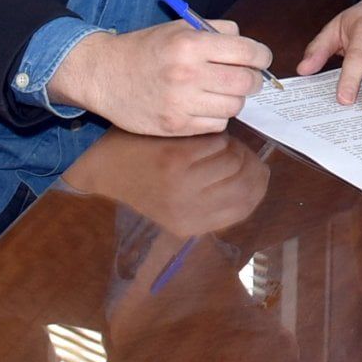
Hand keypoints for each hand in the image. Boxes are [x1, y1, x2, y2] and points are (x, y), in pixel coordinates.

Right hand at [47, 19, 272, 136]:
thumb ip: (216, 31)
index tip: (261, 59)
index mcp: (191, 44)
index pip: (248, 52)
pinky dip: (217, 116)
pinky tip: (205, 105)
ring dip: (235, 99)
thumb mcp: (179, 28)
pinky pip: (216, 124)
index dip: (262, 56)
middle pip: (245, 82)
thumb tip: (249, 46)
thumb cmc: (145, 49)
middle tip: (247, 77)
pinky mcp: (175, 126)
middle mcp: (188, 74)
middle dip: (253, 80)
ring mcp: (181, 103)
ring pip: (234, 107)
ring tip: (222, 91)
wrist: (104, 74)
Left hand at [65, 130, 269, 237]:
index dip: (257, 183)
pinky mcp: (178, 160)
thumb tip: (257, 175)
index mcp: (193, 225)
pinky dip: (215, 137)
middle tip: (238, 150)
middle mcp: (191, 210)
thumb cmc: (146, 182)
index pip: (246, 205)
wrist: (105, 165)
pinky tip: (200, 139)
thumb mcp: (180, 205)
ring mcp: (185, 185)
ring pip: (235, 159)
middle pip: (246, 181)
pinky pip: (218, 144)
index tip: (255, 167)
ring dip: (230, 147)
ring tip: (214, 145)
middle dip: (248, 161)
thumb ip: (214, 199)